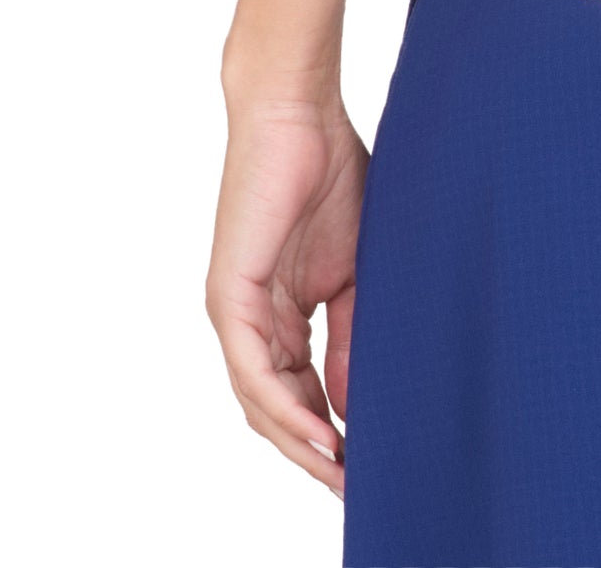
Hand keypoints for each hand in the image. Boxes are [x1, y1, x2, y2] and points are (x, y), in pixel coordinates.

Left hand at [207, 84, 368, 495]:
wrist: (299, 112)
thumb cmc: (332, 172)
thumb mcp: (356, 270)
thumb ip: (351, 334)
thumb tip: (359, 405)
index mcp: (281, 315)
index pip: (301, 393)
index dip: (333, 433)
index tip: (370, 465)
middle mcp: (251, 322)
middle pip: (277, 410)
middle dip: (316, 455)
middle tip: (356, 488)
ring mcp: (236, 312)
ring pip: (261, 402)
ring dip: (301, 444)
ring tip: (342, 473)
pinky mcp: (229, 297)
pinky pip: (254, 371)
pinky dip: (286, 408)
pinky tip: (321, 433)